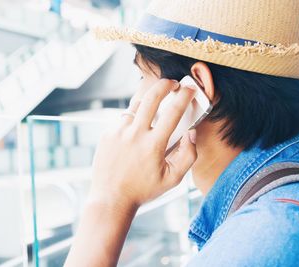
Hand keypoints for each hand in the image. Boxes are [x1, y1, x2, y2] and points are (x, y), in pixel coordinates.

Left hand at [89, 79, 197, 207]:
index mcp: (153, 145)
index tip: (189, 89)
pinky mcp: (107, 134)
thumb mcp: (172, 179)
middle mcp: (135, 134)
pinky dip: (132, 121)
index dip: (184, 96)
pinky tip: (135, 133)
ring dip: (146, 103)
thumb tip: (191, 133)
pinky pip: (123, 120)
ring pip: (135, 107)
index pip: (173, 112)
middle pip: (151, 97)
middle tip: (171, 83)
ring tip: (153, 108)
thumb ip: (188, 156)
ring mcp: (118, 132)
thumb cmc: (143, 190)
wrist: (111, 198)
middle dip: (164, 85)